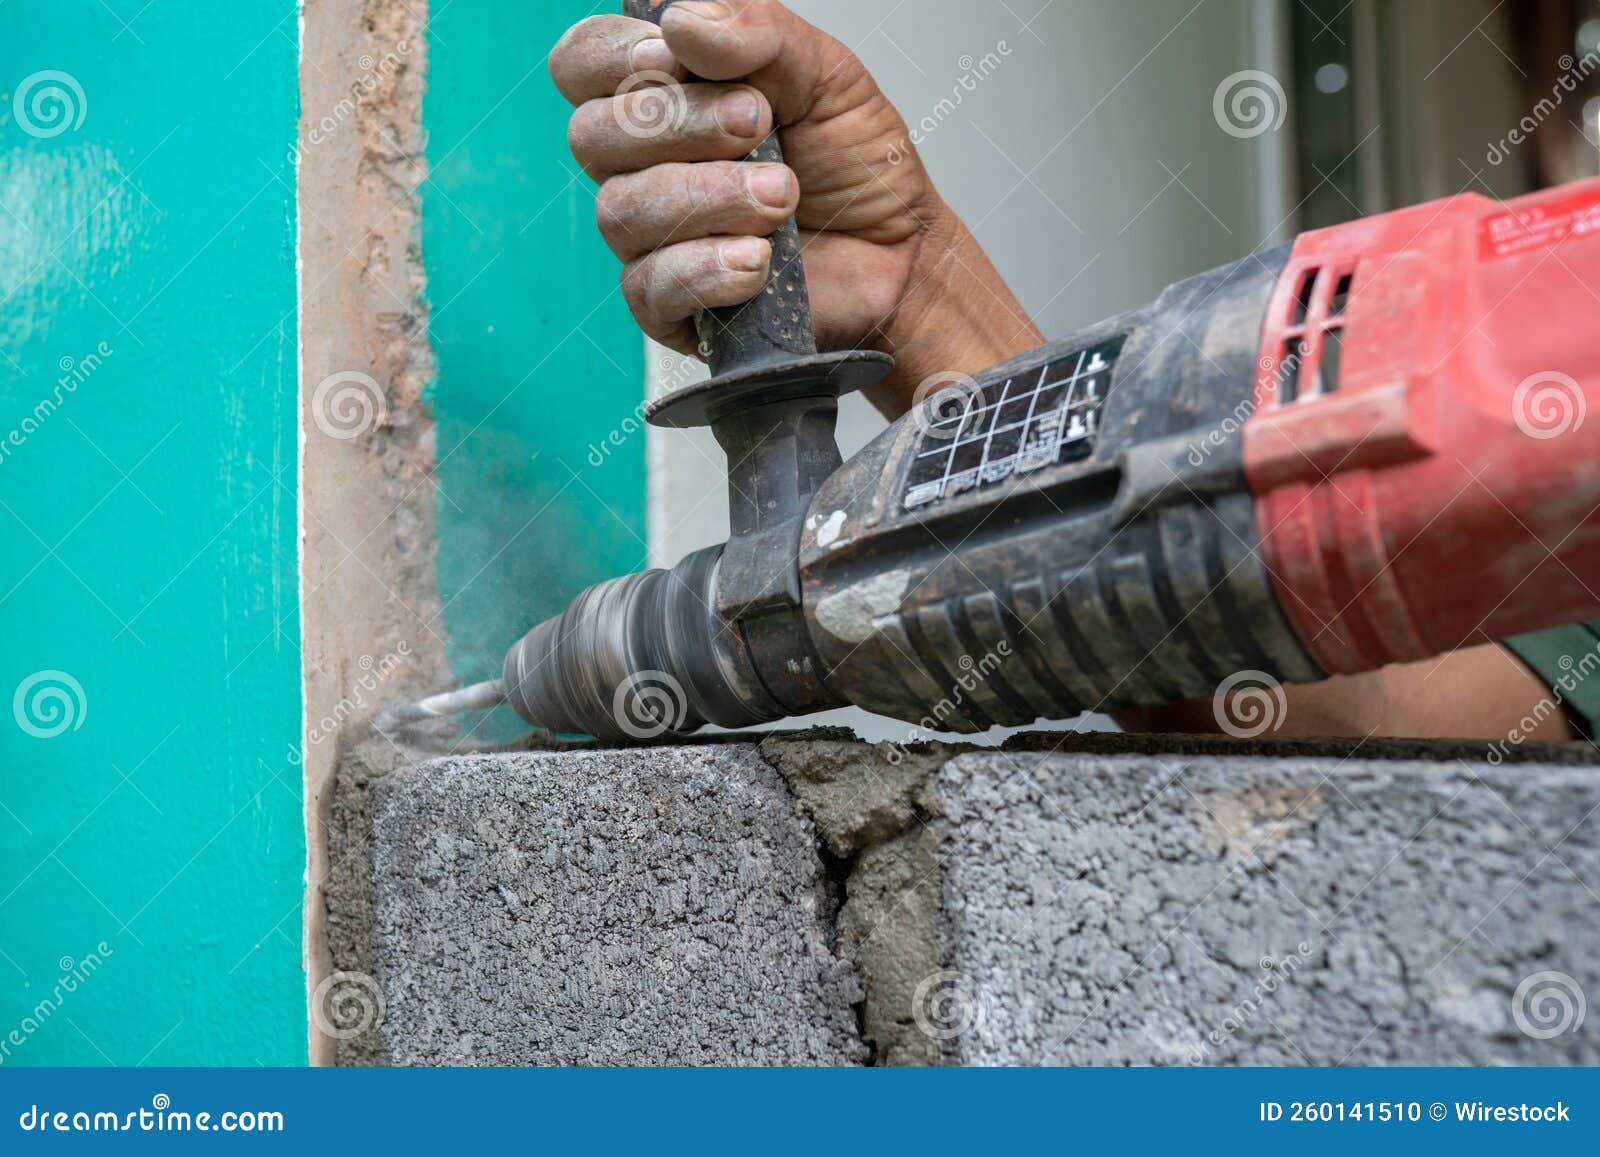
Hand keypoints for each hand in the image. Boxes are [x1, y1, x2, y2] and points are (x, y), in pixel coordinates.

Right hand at [551, 0, 1040, 412]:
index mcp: (664, 96)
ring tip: (784, 196)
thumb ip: (758, 32)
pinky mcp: (668, 308)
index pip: (585, 62)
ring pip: (623, 210)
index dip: (616, 57)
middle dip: (680, 125)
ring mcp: (649, 240)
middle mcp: (641, 166)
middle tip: (760, 126)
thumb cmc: (856, 167)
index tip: (680, 60)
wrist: (902, 257)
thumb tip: (680, 20)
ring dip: (709, 196)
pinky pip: (651, 286)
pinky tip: (758, 261)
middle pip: (592, 135)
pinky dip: (707, 267)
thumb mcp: (826, 73)